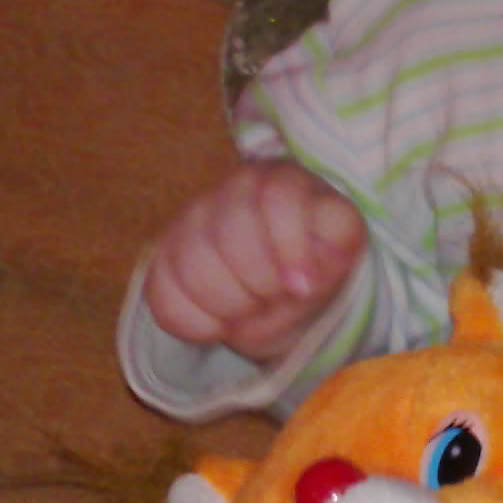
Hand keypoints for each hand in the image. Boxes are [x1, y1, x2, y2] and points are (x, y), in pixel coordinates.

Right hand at [142, 159, 365, 364]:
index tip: (301, 288)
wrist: (283, 292)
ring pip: (194, 264)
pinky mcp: (166, 250)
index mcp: (287, 180)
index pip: (279, 200)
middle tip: (274, 297)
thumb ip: (328, 263)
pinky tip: (219, 322)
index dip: (289, 248)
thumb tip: (300, 284)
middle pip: (233, 235)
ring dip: (229, 305)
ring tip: (250, 308)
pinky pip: (165, 294)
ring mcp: (196, 216)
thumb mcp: (337, 265)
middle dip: (259, 284)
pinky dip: (195, 322)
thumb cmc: (314, 270)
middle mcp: (236, 187)